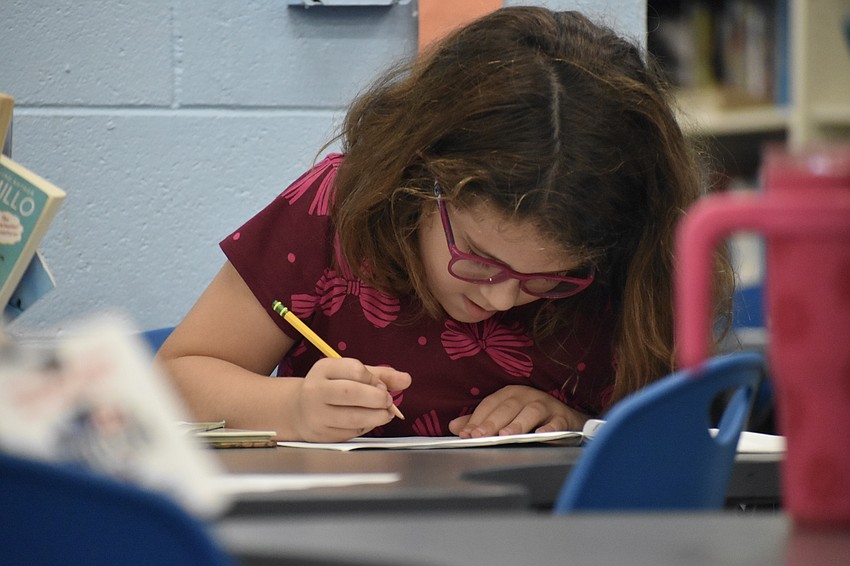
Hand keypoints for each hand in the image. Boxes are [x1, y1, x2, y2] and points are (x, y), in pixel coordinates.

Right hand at [290, 357, 410, 441]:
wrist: (299, 410)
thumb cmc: (331, 388)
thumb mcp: (351, 374)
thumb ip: (380, 375)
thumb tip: (407, 380)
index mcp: (324, 368)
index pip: (355, 369)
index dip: (374, 379)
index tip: (381, 385)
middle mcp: (316, 390)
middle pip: (352, 392)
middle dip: (378, 398)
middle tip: (388, 401)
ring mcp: (316, 414)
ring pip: (353, 416)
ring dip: (377, 416)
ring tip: (385, 413)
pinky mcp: (321, 434)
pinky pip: (350, 432)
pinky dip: (365, 427)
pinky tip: (367, 421)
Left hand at [448, 385, 587, 437]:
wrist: (565, 419)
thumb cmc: (529, 417)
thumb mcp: (503, 416)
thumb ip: (480, 421)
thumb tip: (454, 426)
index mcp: (510, 394)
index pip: (489, 405)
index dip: (476, 419)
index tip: (465, 434)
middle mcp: (526, 396)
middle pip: (507, 408)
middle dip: (492, 422)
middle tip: (480, 436)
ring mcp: (546, 405)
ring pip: (530, 412)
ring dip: (517, 424)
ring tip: (506, 436)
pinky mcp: (562, 417)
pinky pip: (555, 423)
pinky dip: (548, 429)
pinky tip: (540, 436)